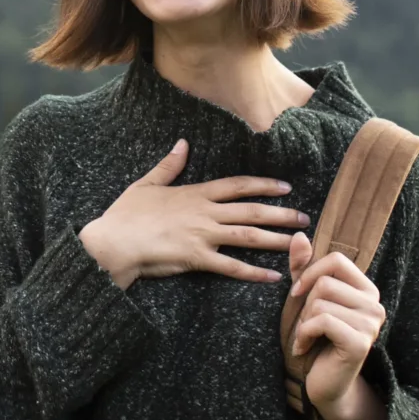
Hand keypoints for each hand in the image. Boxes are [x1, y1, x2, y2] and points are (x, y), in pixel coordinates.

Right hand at [78, 140, 309, 288]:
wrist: (114, 242)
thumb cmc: (126, 214)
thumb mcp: (147, 184)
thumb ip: (169, 165)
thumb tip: (183, 144)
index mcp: (195, 194)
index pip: (237, 185)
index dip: (264, 185)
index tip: (285, 187)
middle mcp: (205, 213)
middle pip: (251, 211)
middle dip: (281, 214)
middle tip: (304, 218)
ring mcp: (203, 236)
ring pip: (248, 236)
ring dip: (275, 240)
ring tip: (297, 243)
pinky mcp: (197, 259)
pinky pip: (232, 267)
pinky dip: (254, 272)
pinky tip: (272, 276)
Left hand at [286, 236, 386, 419]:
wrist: (323, 384)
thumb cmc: (315, 340)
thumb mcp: (305, 300)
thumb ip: (304, 269)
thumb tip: (298, 235)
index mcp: (365, 289)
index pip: (336, 259)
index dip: (309, 273)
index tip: (297, 294)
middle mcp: (374, 304)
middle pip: (325, 282)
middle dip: (304, 304)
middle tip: (306, 326)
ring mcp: (371, 324)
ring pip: (321, 302)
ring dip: (303, 322)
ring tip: (307, 337)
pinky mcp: (360, 342)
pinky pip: (322, 321)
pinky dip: (304, 334)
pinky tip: (304, 348)